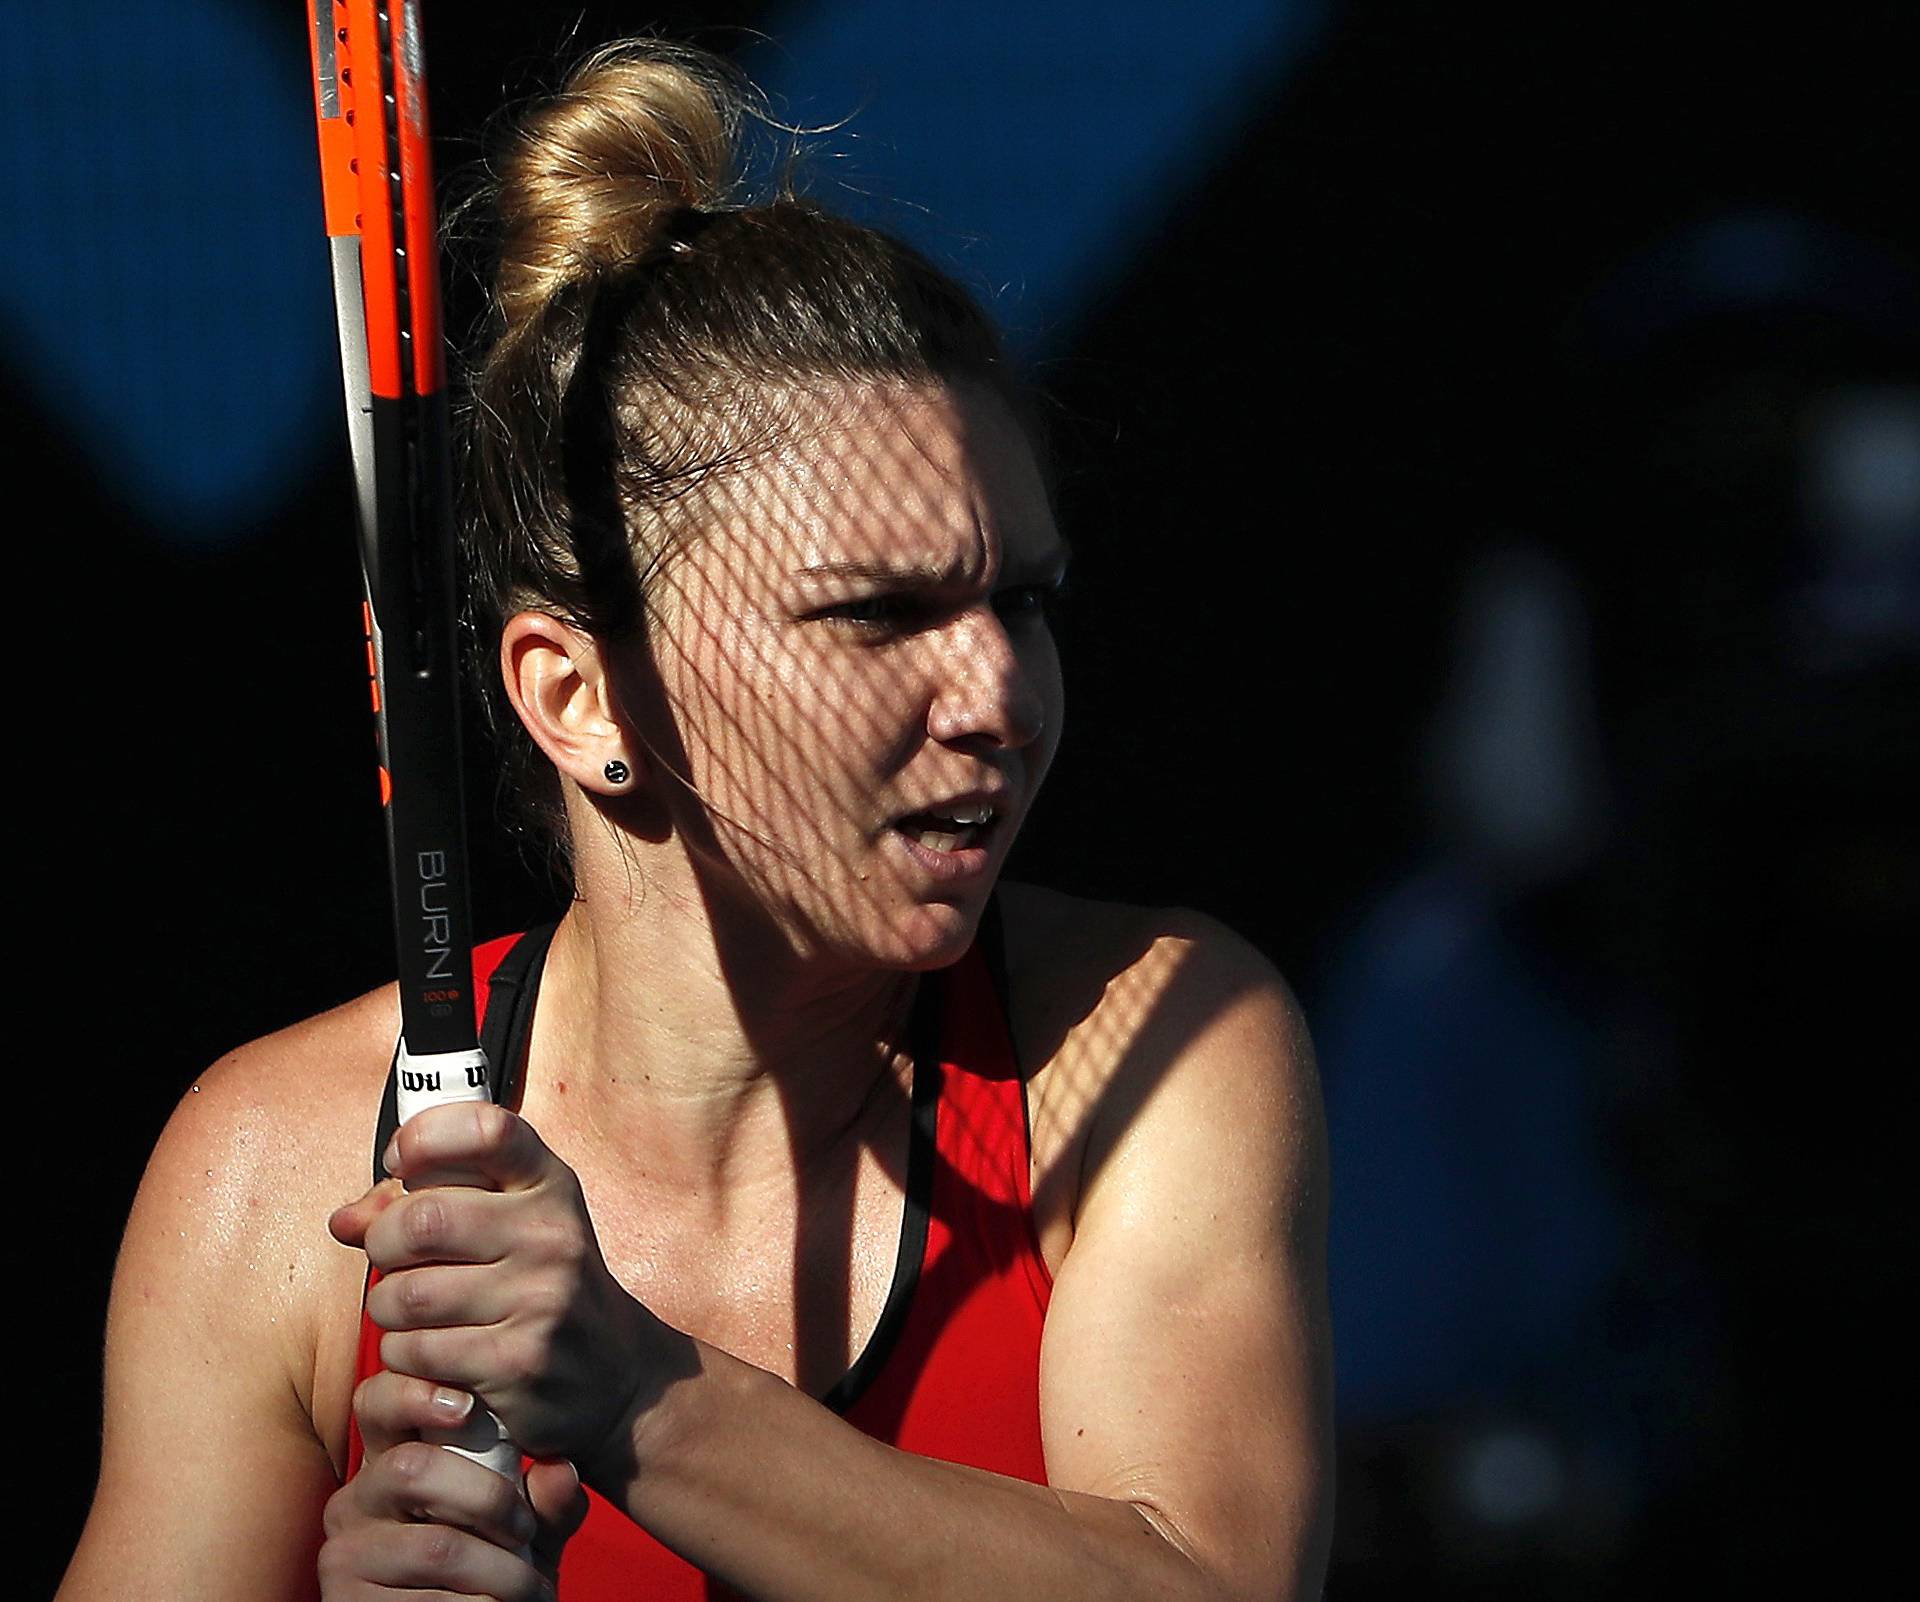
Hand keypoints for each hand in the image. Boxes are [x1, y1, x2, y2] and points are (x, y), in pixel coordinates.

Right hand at [317, 1370, 587, 1599]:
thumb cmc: (498, 1571)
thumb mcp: (531, 1532)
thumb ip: (549, 1500)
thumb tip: (559, 1472)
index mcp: (393, 1462)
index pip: (378, 1402)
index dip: (413, 1393)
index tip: (468, 1407)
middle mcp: (357, 1500)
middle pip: (412, 1468)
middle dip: (486, 1498)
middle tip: (525, 1530)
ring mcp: (345, 1554)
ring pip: (435, 1545)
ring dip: (499, 1571)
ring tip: (530, 1588)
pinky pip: (429, 1600)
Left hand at [328, 1102, 690, 1474]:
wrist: (618, 1373)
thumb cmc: (539, 1284)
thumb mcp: (508, 1225)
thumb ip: (428, 1205)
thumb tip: (344, 1221)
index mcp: (550, 1186)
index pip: (485, 1129)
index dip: (423, 1137)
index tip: (401, 1162)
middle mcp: (552, 1235)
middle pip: (422, 1220)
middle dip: (383, 1242)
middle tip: (391, 1259)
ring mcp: (540, 1300)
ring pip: (406, 1294)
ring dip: (387, 1307)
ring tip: (409, 1312)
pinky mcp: (518, 1363)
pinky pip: (416, 1351)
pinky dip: (403, 1355)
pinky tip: (428, 1353)